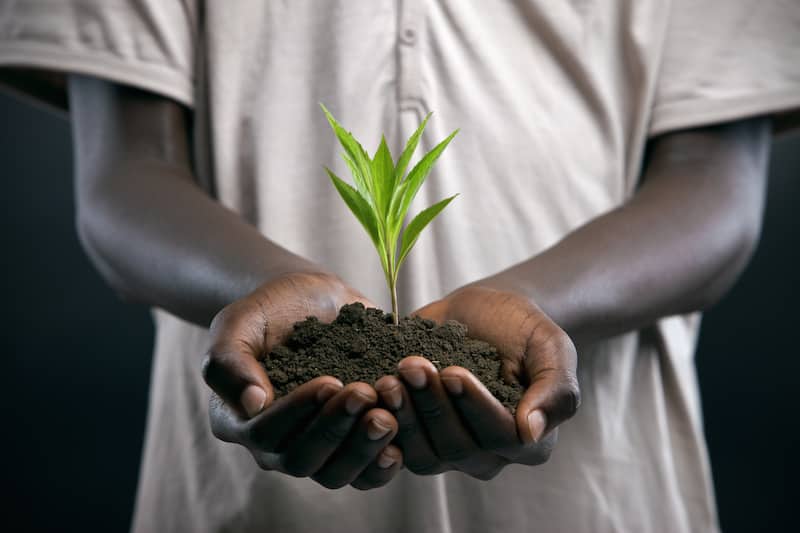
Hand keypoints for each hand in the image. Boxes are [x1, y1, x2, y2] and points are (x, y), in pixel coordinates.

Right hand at [202, 272, 402, 488]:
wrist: (314, 303)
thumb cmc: (271, 310)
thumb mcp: (240, 322)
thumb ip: (231, 360)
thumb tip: (252, 405)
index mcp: (238, 420)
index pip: (264, 433)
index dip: (298, 412)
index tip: (330, 381)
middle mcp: (274, 445)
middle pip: (301, 462)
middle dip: (335, 429)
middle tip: (364, 394)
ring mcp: (314, 448)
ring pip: (335, 475)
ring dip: (362, 450)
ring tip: (386, 417)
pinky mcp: (349, 446)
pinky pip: (364, 475)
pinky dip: (382, 466)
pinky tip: (399, 445)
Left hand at [375, 285, 578, 479]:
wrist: (480, 314)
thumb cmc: (520, 328)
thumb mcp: (550, 345)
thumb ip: (555, 388)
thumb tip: (532, 431)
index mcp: (528, 440)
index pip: (502, 437)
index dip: (474, 407)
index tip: (453, 371)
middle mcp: (489, 455)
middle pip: (458, 448)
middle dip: (432, 405)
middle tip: (412, 366)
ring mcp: (449, 450)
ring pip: (423, 454)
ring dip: (404, 416)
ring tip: (389, 377)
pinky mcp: (416, 437)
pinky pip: (394, 446)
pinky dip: (381, 420)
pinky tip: (370, 390)